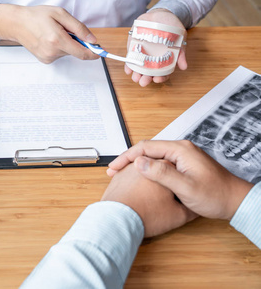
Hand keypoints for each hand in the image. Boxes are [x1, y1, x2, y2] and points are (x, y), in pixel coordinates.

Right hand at [0, 4, 99, 63]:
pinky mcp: (45, 60)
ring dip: (66, 43)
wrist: (18, 24)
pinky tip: (49, 39)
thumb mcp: (60, 14)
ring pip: (67, 52)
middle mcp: (52, 51)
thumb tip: (92, 39)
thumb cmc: (37, 17)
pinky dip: (59, 47)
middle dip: (76, 41)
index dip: (93, 53)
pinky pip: (59, 54)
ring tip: (53, 33)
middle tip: (65, 29)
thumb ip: (78, 28)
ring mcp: (48, 58)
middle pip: (75, 51)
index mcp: (57, 40)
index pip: (82, 53)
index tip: (101, 52)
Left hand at [102, 162, 196, 236]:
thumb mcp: (178, 214)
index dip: (180, 181)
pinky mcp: (118, 175)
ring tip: (151, 200)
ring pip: (145, 172)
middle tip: (165, 199)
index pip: (178, 168)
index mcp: (164, 166)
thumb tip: (196, 204)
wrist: (118, 219)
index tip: (180, 193)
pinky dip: (136, 186)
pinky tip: (138, 198)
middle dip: (165, 181)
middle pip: (160, 168)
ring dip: (149, 182)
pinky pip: (131, 178)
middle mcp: (146, 162)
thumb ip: (191, 206)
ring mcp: (130, 168)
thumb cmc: (147, 215)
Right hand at [107, 140, 253, 219]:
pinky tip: (139, 177)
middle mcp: (180, 149)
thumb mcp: (186, 187)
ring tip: (121, 175)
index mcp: (180, 150)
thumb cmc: (215, 196)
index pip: (145, 147)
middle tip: (113, 172)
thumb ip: (163, 174)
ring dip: (135, 164)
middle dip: (128, 160)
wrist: (235, 201)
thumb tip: (139, 163)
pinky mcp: (182, 164)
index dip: (127, 157)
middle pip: (146, 149)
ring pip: (151, 156)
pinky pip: (159, 163)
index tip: (114, 168)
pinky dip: (145, 169)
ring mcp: (182, 156)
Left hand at [125, 8, 187, 86]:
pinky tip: (128, 69)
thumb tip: (183, 67)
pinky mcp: (133, 49)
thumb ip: (181, 52)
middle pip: (149, 74)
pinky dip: (128, 65)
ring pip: (138, 69)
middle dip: (146, 79)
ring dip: (136, 75)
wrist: (159, 15)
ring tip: (136, 77)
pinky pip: (130, 59)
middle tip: (144, 82)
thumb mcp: (179, 37)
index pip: (162, 73)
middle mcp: (153, 60)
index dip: (160, 78)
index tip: (157, 79)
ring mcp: (142, 55)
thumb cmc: (171, 27)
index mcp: (164, 59)